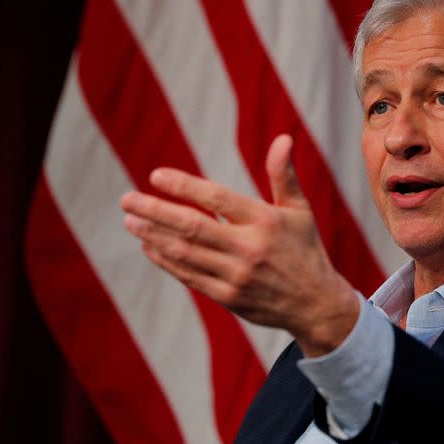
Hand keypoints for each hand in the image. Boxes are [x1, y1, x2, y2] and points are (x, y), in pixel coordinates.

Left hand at [120, 134, 359, 356]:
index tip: (156, 175)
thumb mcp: (300, 210)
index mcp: (266, 221)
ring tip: (130, 221)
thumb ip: (284, 175)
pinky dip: (165, 260)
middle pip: (192, 226)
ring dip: (152, 235)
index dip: (183, 186)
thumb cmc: (305, 249)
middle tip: (127, 200)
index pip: (216, 198)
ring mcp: (237, 275)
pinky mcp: (229, 297)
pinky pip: (189, 276)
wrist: (316, 304)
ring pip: (184, 252)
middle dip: (154, 211)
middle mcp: (249, 248)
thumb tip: (283, 138)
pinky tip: (149, 246)